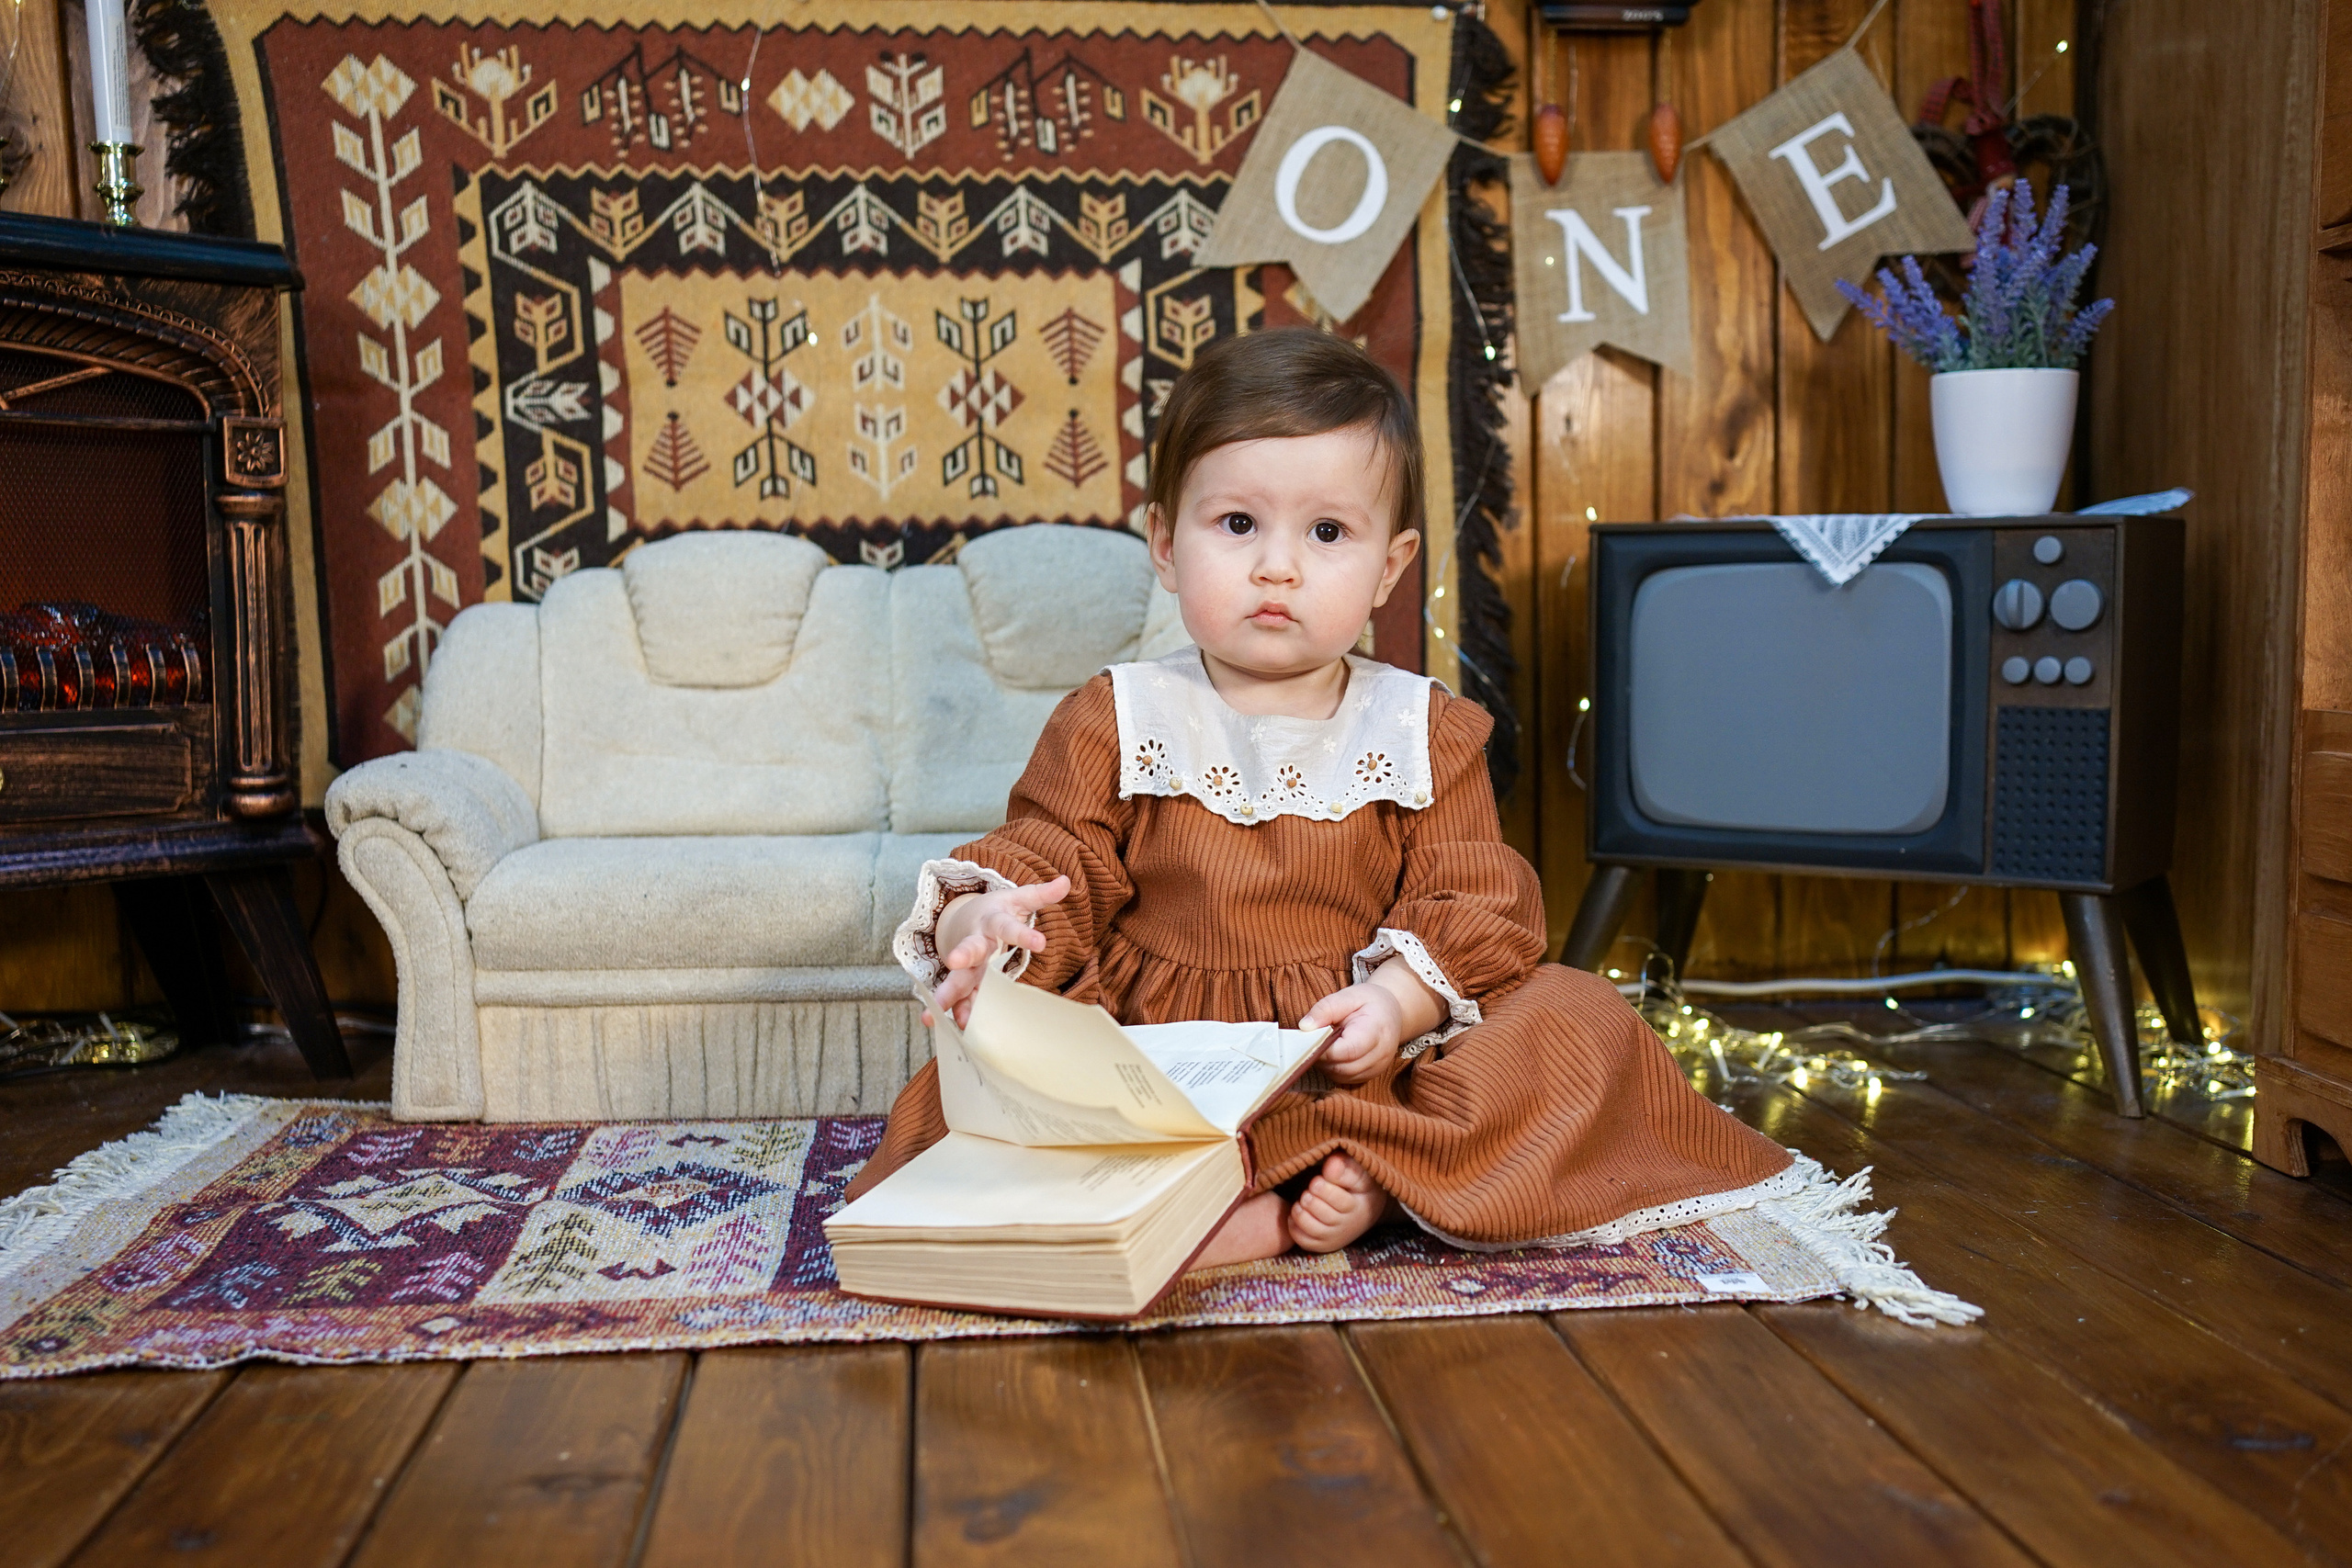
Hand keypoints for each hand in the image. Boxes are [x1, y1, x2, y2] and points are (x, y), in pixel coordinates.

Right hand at [927, 876, 1070, 1027]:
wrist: (970, 917)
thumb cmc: (998, 911)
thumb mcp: (1018, 899)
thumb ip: (1040, 894)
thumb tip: (1066, 881)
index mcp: (994, 921)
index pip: (1010, 926)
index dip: (1024, 934)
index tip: (1041, 943)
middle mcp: (977, 942)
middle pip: (969, 949)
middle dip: (961, 955)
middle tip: (953, 960)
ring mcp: (969, 964)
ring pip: (957, 979)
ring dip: (948, 996)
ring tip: (934, 1014)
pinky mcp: (966, 981)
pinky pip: (961, 998)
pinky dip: (958, 1012)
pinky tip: (956, 1028)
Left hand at [1299, 956, 1445, 1084]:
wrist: (1392, 1012)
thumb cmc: (1370, 1003)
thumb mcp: (1349, 995)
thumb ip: (1326, 1008)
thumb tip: (1304, 1027)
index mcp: (1377, 1031)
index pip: (1348, 1050)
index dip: (1324, 1048)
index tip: (1308, 1038)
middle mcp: (1380, 1054)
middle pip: (1343, 1067)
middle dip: (1322, 1057)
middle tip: (1311, 1040)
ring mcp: (1377, 1068)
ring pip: (1342, 1076)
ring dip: (1326, 1064)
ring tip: (1323, 1044)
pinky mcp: (1370, 1075)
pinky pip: (1345, 1079)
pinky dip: (1333, 1068)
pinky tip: (1331, 1052)